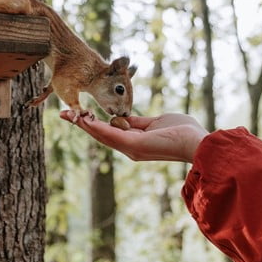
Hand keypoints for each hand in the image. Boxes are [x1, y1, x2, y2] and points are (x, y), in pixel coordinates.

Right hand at [60, 111, 208, 162]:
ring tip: (69, 114)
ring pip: (102, 135)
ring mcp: (131, 148)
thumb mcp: (155, 122)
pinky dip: (96, 127)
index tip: (78, 113)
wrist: (198, 142)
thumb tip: (122, 117)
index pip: (108, 131)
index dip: (92, 123)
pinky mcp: (135, 145)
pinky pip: (111, 135)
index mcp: (134, 141)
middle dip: (82, 124)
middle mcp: (129, 148)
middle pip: (100, 134)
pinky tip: (84, 119)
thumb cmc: (182, 131)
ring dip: (84, 124)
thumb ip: (137, 121)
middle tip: (64, 113)